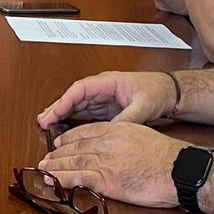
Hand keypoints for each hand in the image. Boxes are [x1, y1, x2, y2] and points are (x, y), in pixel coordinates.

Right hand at [37, 71, 175, 129]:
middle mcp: (102, 89)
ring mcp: (104, 98)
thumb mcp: (143, 106)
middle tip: (42, 122)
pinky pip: (86, 113)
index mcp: (108, 82)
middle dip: (57, 108)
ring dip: (62, 115)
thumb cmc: (157, 92)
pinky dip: (73, 120)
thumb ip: (126, 119)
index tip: (53, 114)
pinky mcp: (107, 108)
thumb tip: (111, 131)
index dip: (64, 101)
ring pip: (77, 105)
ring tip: (47, 126)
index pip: (80, 89)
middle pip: (74, 97)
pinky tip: (65, 129)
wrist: (171, 92)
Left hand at [37, 123, 182, 208]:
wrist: (177, 169)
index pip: (86, 131)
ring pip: (73, 161)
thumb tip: (116, 148)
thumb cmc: (166, 156)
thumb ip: (125, 139)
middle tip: (46, 157)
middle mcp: (107, 143)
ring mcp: (105, 161)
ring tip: (43, 168)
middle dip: (58, 153)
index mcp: (116, 130)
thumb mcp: (142, 136)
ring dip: (55, 166)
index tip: (60, 143)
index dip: (69, 138)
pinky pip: (78, 179)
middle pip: (75, 146)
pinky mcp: (106, 180)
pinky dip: (62, 180)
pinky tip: (52, 181)